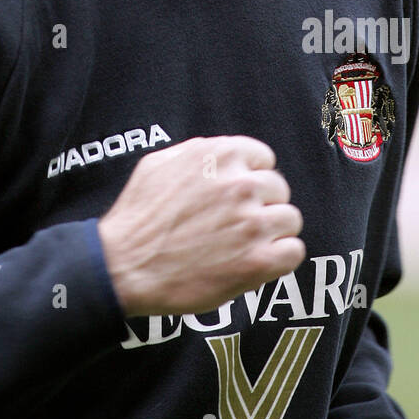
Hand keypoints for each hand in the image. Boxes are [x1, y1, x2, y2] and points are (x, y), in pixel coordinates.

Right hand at [97, 135, 304, 316]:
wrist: (125, 265)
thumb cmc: (137, 216)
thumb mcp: (159, 163)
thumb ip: (198, 152)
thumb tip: (222, 153)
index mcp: (219, 156)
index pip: (263, 158)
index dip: (251, 177)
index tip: (240, 195)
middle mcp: (240, 185)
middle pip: (279, 188)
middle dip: (262, 204)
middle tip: (239, 222)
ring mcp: (251, 224)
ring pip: (290, 219)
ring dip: (272, 231)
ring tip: (247, 244)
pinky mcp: (256, 262)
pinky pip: (293, 252)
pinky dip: (280, 258)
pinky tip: (258, 261)